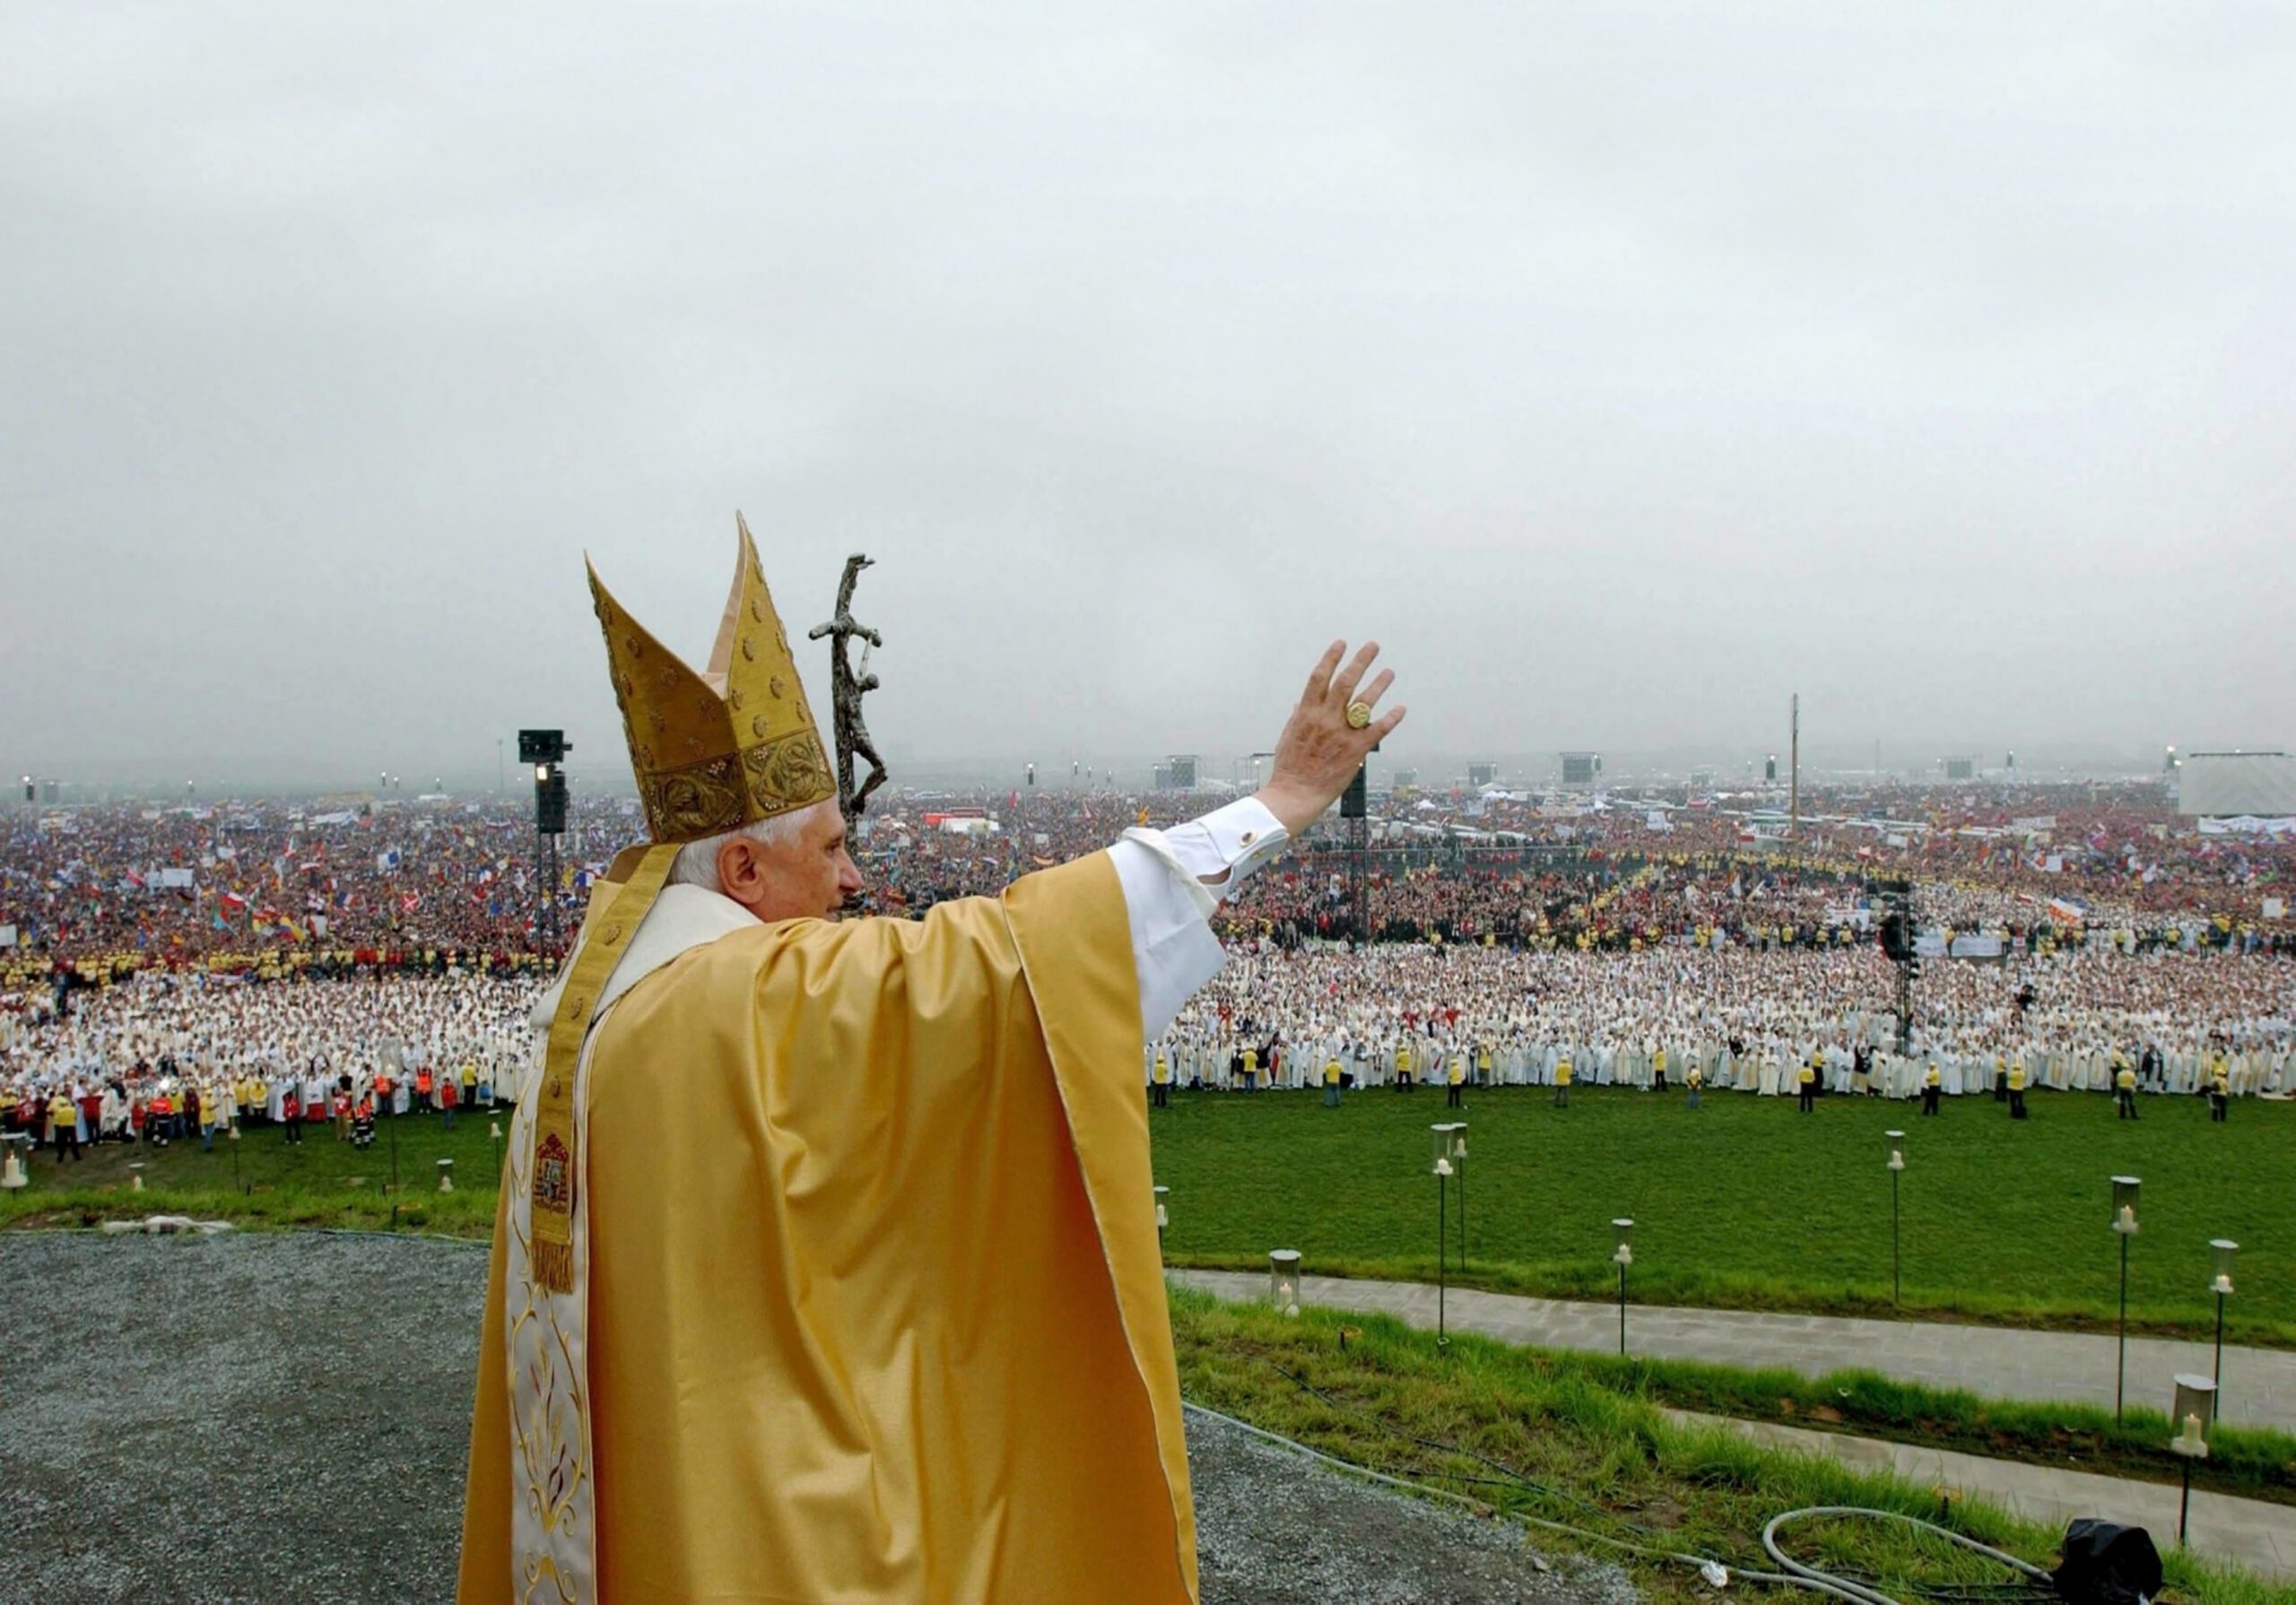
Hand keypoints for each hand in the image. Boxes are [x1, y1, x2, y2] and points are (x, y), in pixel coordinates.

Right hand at [1255, 641, 1405, 837]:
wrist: (1295, 794)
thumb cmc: (1289, 768)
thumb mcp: (1287, 737)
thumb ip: (1297, 718)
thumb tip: (1300, 705)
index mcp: (1307, 713)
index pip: (1319, 677)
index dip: (1331, 658)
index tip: (1341, 643)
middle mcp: (1326, 719)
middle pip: (1346, 682)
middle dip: (1360, 661)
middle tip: (1373, 647)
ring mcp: (1342, 733)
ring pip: (1364, 701)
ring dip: (1379, 684)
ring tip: (1389, 672)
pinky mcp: (1356, 750)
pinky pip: (1378, 729)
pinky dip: (1391, 718)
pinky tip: (1400, 709)